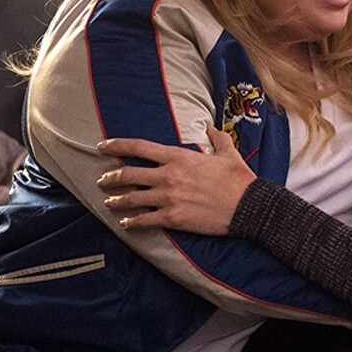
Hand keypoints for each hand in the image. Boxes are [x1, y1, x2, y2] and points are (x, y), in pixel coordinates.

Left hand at [96, 126, 255, 234]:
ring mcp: (168, 198)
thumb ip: (217, 138)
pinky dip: (131, 222)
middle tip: (103, 181)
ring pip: (131, 199)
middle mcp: (168, 176)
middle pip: (128, 174)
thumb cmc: (238, 178)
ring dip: (116, 201)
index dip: (117, 145)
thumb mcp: (228, 153)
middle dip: (111, 178)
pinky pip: (144, 220)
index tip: (103, 147)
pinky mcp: (172, 218)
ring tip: (109, 203)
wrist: (247, 205)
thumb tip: (211, 128)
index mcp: (179, 157)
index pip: (139, 147)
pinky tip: (126, 224)